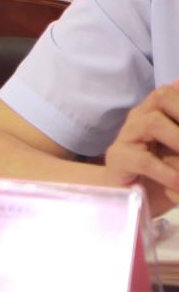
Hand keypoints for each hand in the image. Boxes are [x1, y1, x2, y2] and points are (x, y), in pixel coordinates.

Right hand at [104, 80, 178, 213]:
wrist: (129, 199)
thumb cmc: (162, 173)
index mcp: (156, 111)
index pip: (173, 92)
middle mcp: (140, 117)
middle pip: (162, 96)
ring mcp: (126, 136)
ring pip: (152, 122)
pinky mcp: (118, 159)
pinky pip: (144, 160)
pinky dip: (168, 172)